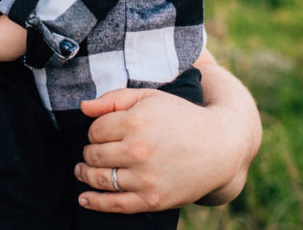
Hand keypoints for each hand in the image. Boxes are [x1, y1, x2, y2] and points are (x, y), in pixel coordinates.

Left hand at [74, 57, 259, 212]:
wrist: (220, 146)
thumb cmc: (182, 117)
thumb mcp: (150, 97)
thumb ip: (114, 98)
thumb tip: (83, 108)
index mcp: (136, 121)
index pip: (95, 130)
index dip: (95, 130)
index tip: (104, 132)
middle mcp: (139, 150)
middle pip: (94, 154)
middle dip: (89, 152)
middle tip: (93, 151)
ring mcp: (146, 178)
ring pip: (100, 178)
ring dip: (86, 174)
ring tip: (82, 171)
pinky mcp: (153, 199)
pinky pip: (115, 204)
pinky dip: (95, 202)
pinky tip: (84, 198)